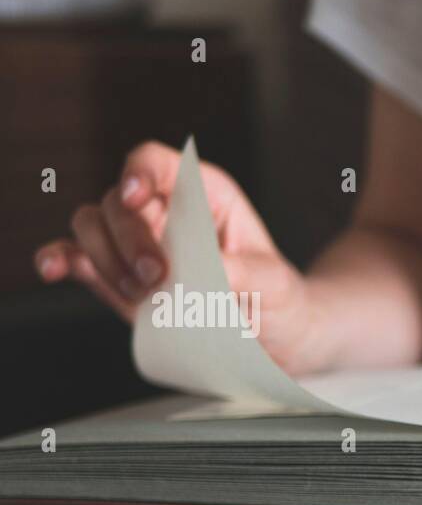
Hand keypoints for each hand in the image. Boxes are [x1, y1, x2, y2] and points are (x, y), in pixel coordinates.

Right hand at [34, 141, 322, 374]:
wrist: (278, 340)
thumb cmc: (282, 300)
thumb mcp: (276, 284)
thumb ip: (242, 272)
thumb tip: (204, 269)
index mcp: (204, 196)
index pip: (156, 163)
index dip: (139, 173)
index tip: (137, 199)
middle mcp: (165, 214)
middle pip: (117, 201)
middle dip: (128, 236)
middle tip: (158, 276)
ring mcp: (139, 246)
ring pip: (92, 227)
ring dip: (103, 258)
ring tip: (142, 294)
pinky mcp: (124, 280)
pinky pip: (80, 261)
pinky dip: (63, 261)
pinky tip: (56, 268)